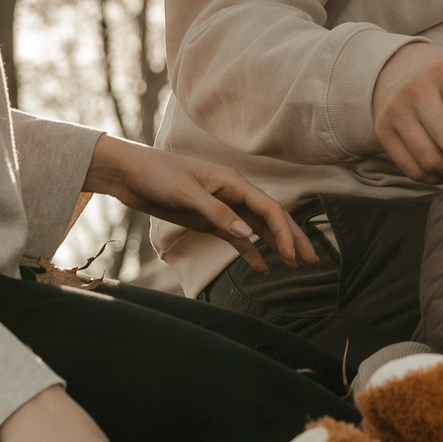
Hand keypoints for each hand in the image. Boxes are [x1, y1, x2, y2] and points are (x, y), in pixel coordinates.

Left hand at [85, 135, 317, 272]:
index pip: (268, 208)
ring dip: (276, 246)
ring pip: (257, 229)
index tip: (293, 254)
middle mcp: (232, 194)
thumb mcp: (187, 193)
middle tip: (312, 261)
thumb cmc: (157, 174)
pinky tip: (262, 268)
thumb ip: (217, 214)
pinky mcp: (208, 220)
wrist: (129, 173)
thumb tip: (249, 234)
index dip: (285, 232)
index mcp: (232, 182)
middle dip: (292, 239)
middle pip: (270, 218)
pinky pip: (236, 237)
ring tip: (296, 266)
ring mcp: (222, 208)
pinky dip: (250, 251)